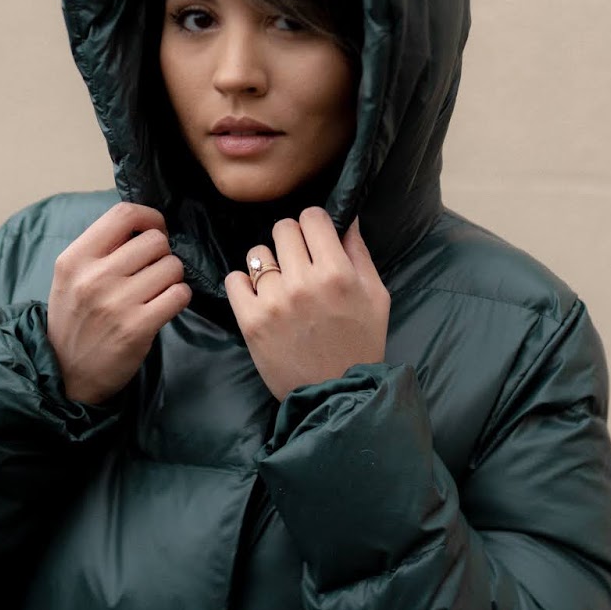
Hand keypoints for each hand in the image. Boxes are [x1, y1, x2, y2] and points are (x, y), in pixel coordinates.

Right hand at [47, 203, 190, 404]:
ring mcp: (116, 303)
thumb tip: (146, 223)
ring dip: (172, 277)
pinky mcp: (137, 328)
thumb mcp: (71, 277)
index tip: (154, 230)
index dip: (150, 217)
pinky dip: (178, 298)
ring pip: (173, 266)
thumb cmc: (74, 320)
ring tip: (155, 292)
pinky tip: (163, 306)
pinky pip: (179, 294)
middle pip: (155, 240)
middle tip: (153, 271)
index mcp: (75, 258)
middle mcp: (94, 277)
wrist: (66, 375)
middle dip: (163, 254)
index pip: (124, 214)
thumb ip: (101, 249)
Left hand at [224, 209, 389, 401]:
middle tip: (299, 263)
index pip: (311, 216)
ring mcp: (273, 301)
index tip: (316, 240)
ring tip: (280, 285)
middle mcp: (303, 282)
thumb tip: (347, 216)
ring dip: (269, 264)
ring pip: (257, 253)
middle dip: (292, 241)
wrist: (336, 393)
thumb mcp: (376, 295)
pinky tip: (260, 297)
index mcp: (337, 273)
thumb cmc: (361, 342)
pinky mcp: (251, 321)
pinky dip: (244, 284)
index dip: (314, 225)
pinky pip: (234, 280)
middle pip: (283, 228)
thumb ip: (359, 252)